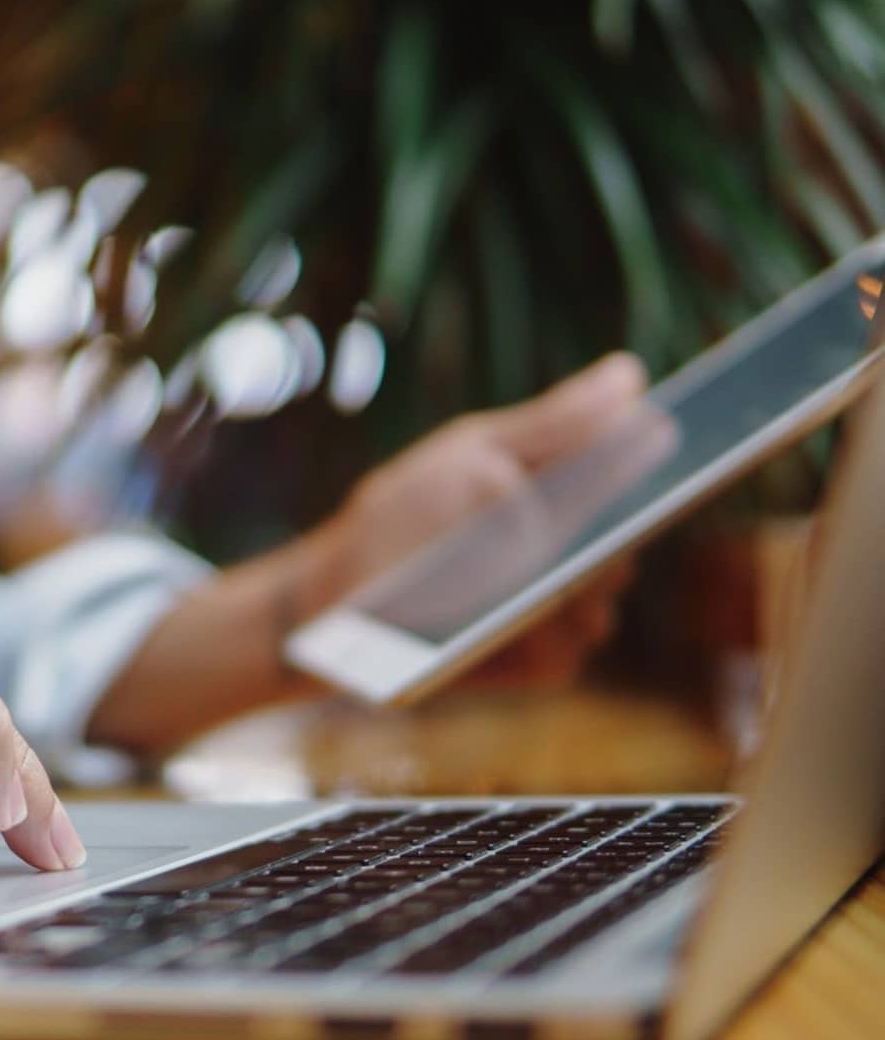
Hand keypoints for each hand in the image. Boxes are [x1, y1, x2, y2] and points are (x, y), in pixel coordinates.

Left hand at [302, 353, 658, 689]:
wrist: (330, 592)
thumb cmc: (403, 514)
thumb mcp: (474, 455)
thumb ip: (554, 425)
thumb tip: (634, 376)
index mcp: (568, 501)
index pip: (644, 486)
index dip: (680, 470)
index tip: (710, 447)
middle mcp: (575, 561)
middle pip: (625, 549)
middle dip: (615, 535)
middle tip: (610, 520)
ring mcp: (554, 617)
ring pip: (600, 607)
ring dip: (572, 589)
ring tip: (549, 573)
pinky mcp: (526, 663)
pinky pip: (562, 655)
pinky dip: (540, 634)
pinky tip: (515, 618)